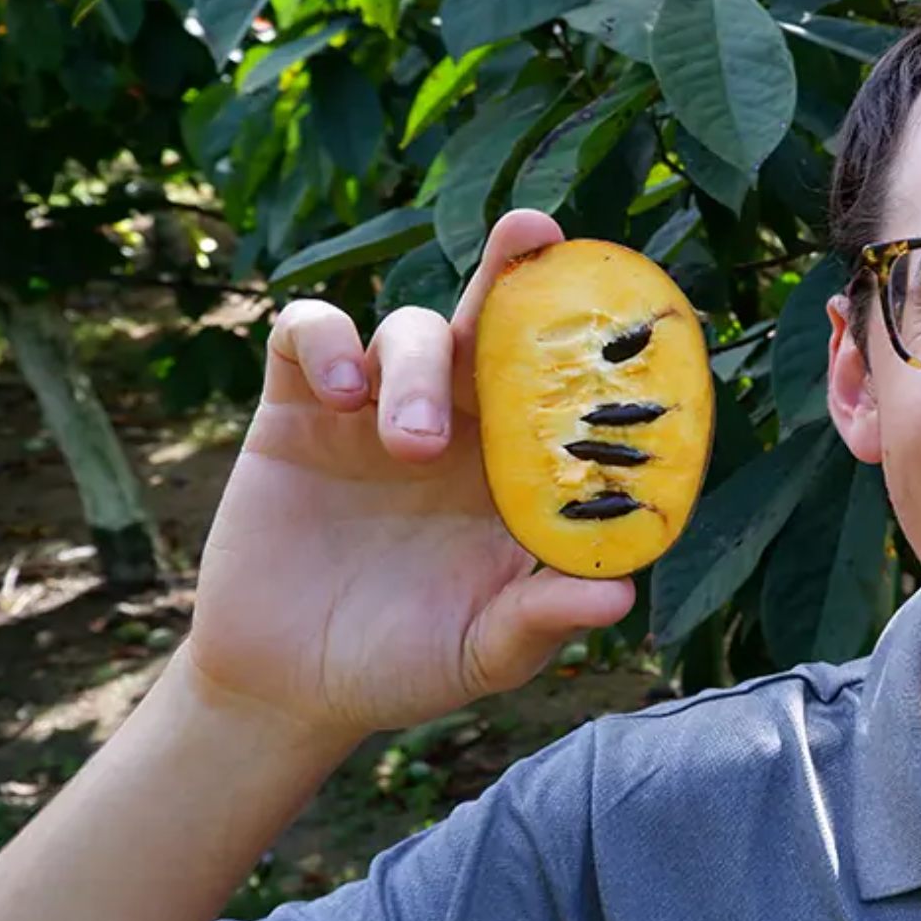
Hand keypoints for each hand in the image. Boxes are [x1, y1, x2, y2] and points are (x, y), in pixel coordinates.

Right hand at [183, 211, 636, 742]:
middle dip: (515, 267)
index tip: (631, 297)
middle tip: (533, 233)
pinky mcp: (298, 411)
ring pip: (409, 329)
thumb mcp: (486, 653)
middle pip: (494, 321)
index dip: (594, 337)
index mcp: (520, 468)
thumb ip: (542, 619)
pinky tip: (340, 392)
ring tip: (412, 443)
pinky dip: (328, 341)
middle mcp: (461, 424)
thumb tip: (618, 594)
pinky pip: (310, 333)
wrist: (289, 686)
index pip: (566, 386)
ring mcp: (378, 409)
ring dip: (415, 368)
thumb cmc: (408, 664)